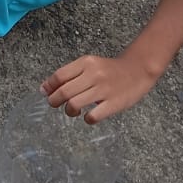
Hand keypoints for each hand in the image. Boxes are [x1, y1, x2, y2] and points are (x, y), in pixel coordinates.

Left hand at [41, 53, 159, 122]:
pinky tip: (88, 116)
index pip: (59, 76)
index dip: (48, 86)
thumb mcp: (89, 64)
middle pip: (64, 91)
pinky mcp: (114, 104)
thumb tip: (46, 88)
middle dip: (54, 101)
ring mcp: (104, 90)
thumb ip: (70, 74)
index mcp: (86, 63)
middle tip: (54, 104)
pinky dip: (87, 119)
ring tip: (72, 110)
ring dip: (69, 111)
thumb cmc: (109, 69)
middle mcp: (94, 75)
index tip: (45, 93)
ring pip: (74, 104)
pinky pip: (93, 116)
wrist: (137, 70)